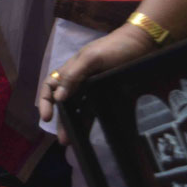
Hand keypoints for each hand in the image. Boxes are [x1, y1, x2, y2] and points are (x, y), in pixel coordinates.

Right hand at [38, 23, 155, 143]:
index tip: (46, 118)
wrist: (141, 45)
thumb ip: (74, 75)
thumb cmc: (113, 48)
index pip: (50, 85)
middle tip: (62, 139)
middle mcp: (80, 80)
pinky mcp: (108, 95)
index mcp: (71, 69)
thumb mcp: (91, 58)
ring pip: (79, 109)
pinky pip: (95, 110)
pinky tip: (87, 133)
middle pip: (64, 102)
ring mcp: (94, 88)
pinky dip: (89, 121)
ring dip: (74, 124)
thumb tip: (58, 97)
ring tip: (72, 141)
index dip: (45, 101)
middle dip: (60, 120)